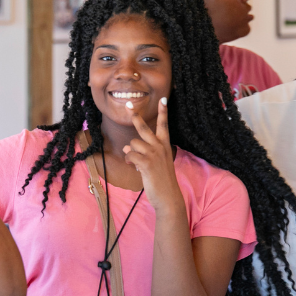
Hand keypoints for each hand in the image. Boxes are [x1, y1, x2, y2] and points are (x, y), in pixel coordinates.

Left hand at [122, 97, 181, 212]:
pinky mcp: (146, 163)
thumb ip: (143, 152)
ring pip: (133, 143)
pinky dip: (129, 161)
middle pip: (144, 128)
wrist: (168, 196)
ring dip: (131, 152)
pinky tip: (134, 168)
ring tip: (136, 162)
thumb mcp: (156, 162)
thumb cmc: (162, 179)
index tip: (163, 99)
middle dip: (136, 117)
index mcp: (165, 145)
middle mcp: (160, 146)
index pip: (164, 125)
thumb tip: (127, 147)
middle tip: (128, 105)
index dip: (163, 112)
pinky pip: (130, 155)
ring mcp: (154, 154)